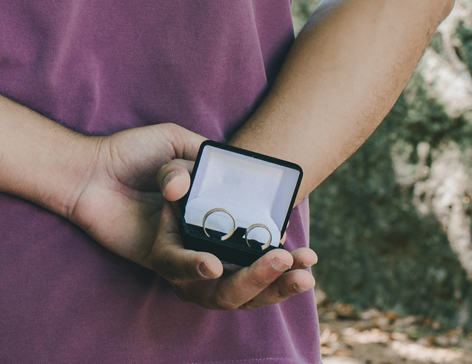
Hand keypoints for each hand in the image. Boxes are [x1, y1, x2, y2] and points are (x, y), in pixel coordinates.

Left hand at [69, 125, 316, 308]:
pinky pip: (178, 268)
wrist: (87, 167)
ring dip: (252, 278)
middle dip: (279, 274)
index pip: (256, 237)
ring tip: (277, 264)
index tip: (308, 251)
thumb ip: (200, 157)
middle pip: (246, 267)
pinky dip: (196, 266)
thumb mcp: (172, 141)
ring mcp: (179, 248)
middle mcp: (200, 234)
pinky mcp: (155, 257)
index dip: (282, 249)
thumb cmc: (128, 152)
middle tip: (305, 268)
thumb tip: (211, 182)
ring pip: (221, 278)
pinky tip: (213, 261)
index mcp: (213, 209)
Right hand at [147, 159, 316, 308]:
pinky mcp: (245, 287)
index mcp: (168, 253)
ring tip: (305, 273)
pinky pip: (266, 291)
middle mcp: (192, 280)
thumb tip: (174, 187)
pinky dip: (287, 280)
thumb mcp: (176, 177)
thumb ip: (172, 176)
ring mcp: (221, 287)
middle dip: (254, 279)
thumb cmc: (190, 191)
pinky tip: (306, 262)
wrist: (208, 203)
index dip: (192, 267)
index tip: (213, 265)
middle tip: (280, 258)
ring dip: (279, 286)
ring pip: (250, 298)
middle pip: (221, 293)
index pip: (175, 264)